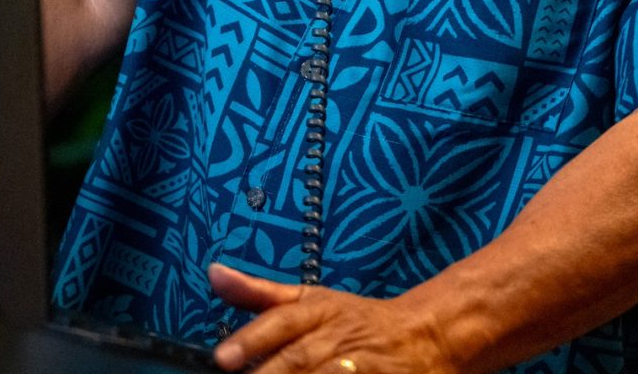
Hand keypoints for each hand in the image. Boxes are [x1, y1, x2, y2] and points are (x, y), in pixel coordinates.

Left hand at [208, 262, 461, 373]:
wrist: (425, 335)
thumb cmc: (356, 320)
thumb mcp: (312, 299)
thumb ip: (260, 292)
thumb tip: (212, 272)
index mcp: (321, 310)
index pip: (282, 321)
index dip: (252, 339)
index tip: (222, 358)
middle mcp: (339, 337)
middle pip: (299, 358)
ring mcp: (363, 366)